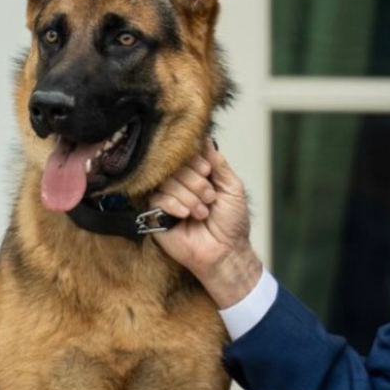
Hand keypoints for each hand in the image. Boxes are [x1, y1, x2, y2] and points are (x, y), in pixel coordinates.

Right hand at [149, 138, 262, 306]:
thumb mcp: (233, 188)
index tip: (207, 172)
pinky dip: (175, 205)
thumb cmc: (232, 223)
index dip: (195, 160)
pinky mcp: (156, 215)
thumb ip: (218, 163)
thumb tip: (205, 138)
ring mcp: (167, 199)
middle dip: (196, 182)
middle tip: (210, 199)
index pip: (186, 154)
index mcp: (197, 175)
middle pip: (175, 166)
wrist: (225, 252)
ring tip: (202, 213)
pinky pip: (157, 199)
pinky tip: (186, 216)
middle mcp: (180, 184)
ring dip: (189, 197)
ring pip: (167, 182)